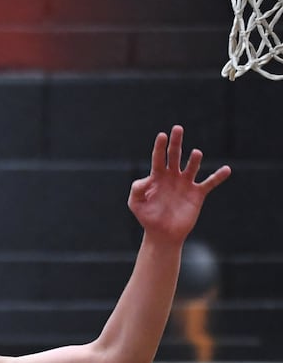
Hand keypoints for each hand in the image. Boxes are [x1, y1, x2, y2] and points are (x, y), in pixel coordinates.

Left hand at [128, 125, 230, 241]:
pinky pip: (209, 183)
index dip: (160, 147)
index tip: (162, 136)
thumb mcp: (135, 203)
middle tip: (177, 128)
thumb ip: (137, 189)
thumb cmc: (147, 217)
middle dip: (176, 142)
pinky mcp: (197, 194)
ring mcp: (185, 184)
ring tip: (196, 154)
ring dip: (194, 160)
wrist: (162, 234)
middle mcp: (172, 176)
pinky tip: (226, 169)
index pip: (158, 157)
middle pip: (175, 155)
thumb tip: (148, 179)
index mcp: (157, 176)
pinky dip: (218, 176)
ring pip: (191, 167)